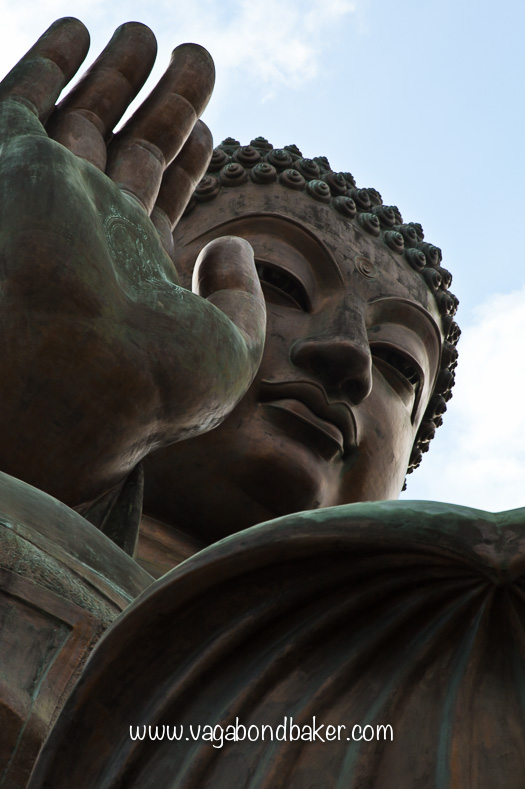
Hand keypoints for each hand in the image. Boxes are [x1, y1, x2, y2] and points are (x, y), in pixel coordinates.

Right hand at [0, 19, 265, 506]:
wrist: (65, 382)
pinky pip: (27, 99)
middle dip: (167, 103)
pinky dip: (50, 61)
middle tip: (199, 58)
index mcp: (138, 269)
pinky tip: (79, 30)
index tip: (208, 132)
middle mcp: (93, 229)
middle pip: (136, 149)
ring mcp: (52, 196)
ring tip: (149, 33)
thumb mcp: (229, 349)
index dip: (187, 161)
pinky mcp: (15, 164)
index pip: (165, 198)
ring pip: (89, 117)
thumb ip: (240, 298)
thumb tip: (231, 246)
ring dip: (119, 74)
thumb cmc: (149, 385)